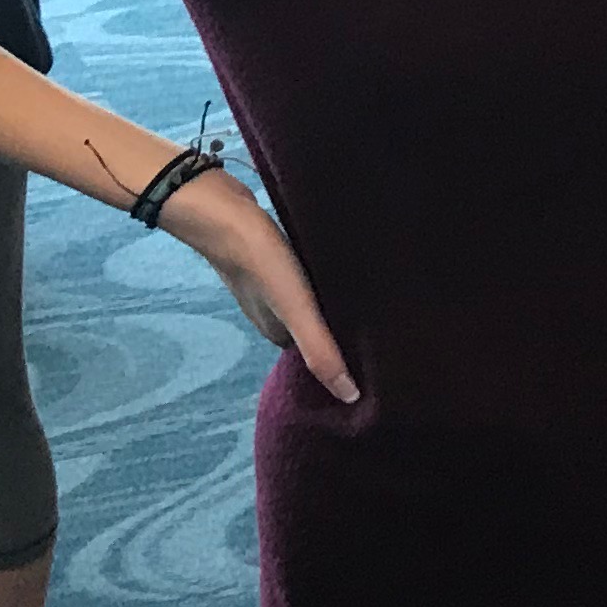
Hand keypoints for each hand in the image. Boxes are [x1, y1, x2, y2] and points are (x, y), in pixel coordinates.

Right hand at [163, 173, 357, 401]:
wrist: (222, 208)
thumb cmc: (262, 263)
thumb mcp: (296, 311)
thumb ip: (320, 351)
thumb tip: (351, 398)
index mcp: (277, 332)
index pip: (315, 356)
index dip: (343, 359)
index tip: (377, 360)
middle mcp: (271, 311)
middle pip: (313, 328)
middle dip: (342, 329)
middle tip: (384, 326)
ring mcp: (269, 281)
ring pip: (308, 302)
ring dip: (333, 302)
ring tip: (373, 299)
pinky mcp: (273, 253)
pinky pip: (304, 273)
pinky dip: (322, 277)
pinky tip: (342, 267)